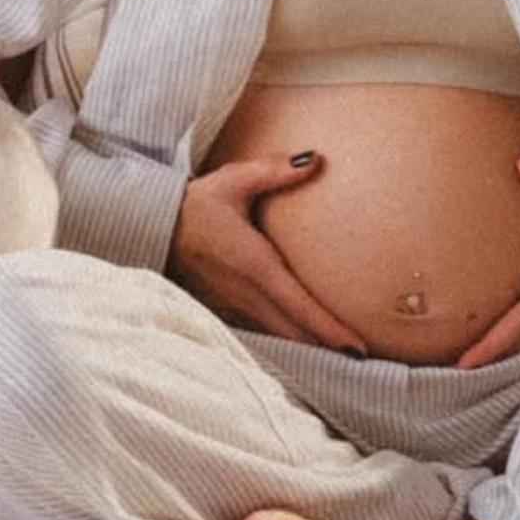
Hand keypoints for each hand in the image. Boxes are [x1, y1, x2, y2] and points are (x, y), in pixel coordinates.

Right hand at [169, 152, 370, 353]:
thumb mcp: (233, 181)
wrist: (152, 228)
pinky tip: (308, 339)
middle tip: (366, 358)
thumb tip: (315, 160)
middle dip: (330, 347)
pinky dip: (291, 338)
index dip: (329, 330)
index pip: (299, 306)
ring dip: (312, 346)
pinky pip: (266, 331)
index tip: (357, 348)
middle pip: (296, 332)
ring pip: (281, 336)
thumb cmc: (194, 205)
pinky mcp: (230, 308)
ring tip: (345, 354)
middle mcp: (248, 294)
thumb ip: (274, 171)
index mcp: (255, 266)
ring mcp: (237, 306)